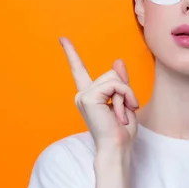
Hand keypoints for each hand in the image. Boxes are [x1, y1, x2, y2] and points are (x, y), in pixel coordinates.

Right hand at [59, 36, 138, 153]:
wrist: (116, 149)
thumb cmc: (122, 132)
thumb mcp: (125, 102)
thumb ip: (121, 82)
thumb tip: (117, 60)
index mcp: (90, 95)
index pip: (79, 70)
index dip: (71, 53)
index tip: (62, 38)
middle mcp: (83, 94)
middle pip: (112, 73)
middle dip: (125, 90)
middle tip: (124, 111)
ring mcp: (84, 95)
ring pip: (115, 78)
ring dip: (126, 95)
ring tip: (121, 114)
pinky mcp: (89, 97)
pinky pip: (116, 85)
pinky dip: (125, 96)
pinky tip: (120, 113)